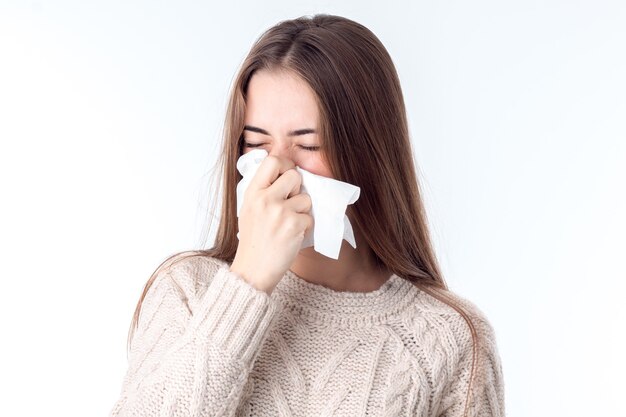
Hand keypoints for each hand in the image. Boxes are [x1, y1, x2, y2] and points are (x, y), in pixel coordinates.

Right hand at [230, 155, 312, 293]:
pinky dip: (304, 227)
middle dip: (297, 188)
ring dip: (302, 211)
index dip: (285, 164)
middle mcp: (265, 199)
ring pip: (306, 198)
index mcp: (252, 192)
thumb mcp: (249, 208)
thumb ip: (264, 190)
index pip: (272, 161)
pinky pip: (309, 217)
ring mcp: (280, 212)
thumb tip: (284, 170)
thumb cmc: (253, 240)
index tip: (287, 174)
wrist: (253, 270)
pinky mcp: (294, 225)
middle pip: (294, 175)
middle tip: (290, 202)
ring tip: (288, 224)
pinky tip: (291, 236)